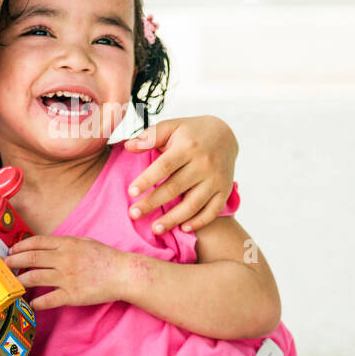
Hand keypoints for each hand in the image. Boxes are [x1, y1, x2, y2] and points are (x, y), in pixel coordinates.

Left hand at [3, 235, 128, 310]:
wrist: (123, 274)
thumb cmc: (106, 258)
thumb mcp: (84, 242)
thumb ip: (65, 243)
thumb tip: (47, 246)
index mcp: (67, 244)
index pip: (36, 242)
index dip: (20, 246)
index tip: (11, 251)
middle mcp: (63, 258)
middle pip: (30, 258)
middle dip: (13, 262)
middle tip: (4, 266)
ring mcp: (66, 277)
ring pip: (34, 277)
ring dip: (19, 281)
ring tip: (12, 284)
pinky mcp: (71, 295)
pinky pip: (48, 299)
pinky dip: (36, 302)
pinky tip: (31, 304)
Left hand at [124, 115, 238, 233]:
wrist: (226, 135)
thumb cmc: (191, 133)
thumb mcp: (172, 126)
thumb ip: (150, 136)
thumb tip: (128, 146)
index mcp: (188, 147)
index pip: (164, 166)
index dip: (147, 180)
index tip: (131, 192)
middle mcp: (204, 164)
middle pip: (175, 188)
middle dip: (152, 203)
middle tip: (134, 214)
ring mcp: (216, 179)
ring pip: (193, 204)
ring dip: (173, 219)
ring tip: (155, 229)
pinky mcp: (224, 190)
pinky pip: (212, 211)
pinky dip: (199, 222)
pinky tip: (183, 228)